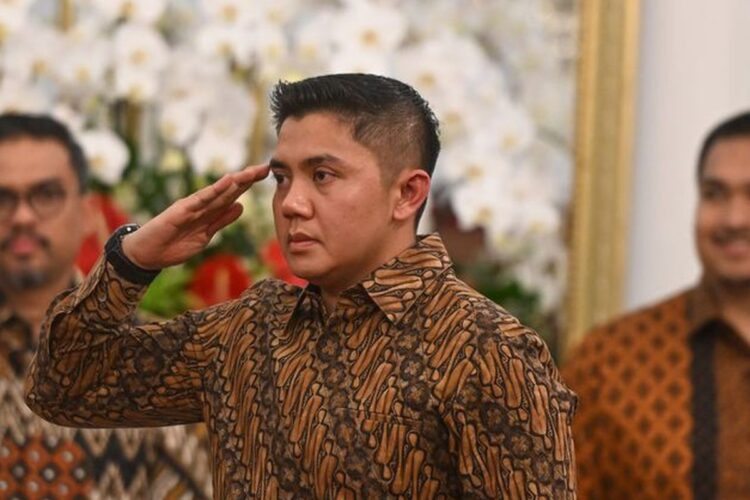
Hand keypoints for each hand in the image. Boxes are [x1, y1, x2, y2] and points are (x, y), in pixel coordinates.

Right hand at [122, 164, 269, 269]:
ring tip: (251, 172)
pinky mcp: (182, 210)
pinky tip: (229, 180)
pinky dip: (216, 190)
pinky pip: (202, 199)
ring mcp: (192, 206)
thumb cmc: (174, 244)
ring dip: (236, 182)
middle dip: (247, 179)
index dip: (248, 185)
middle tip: (266, 167)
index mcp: (209, 211)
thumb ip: (222, 221)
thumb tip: (240, 207)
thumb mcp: (206, 235)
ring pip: (219, 192)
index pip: (233, 195)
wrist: (148, 254)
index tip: (266, 175)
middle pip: (229, 190)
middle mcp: (202, 205)